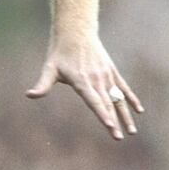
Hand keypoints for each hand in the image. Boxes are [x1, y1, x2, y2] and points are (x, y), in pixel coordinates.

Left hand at [27, 36, 143, 139]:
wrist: (76, 32)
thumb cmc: (60, 53)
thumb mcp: (49, 68)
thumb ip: (43, 84)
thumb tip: (29, 95)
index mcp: (82, 80)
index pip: (94, 101)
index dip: (102, 114)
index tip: (110, 126)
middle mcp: (96, 79)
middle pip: (107, 103)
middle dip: (114, 121)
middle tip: (118, 138)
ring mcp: (106, 75)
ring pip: (118, 98)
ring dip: (125, 115)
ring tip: (132, 131)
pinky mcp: (111, 71)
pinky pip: (124, 88)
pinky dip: (131, 99)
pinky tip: (139, 111)